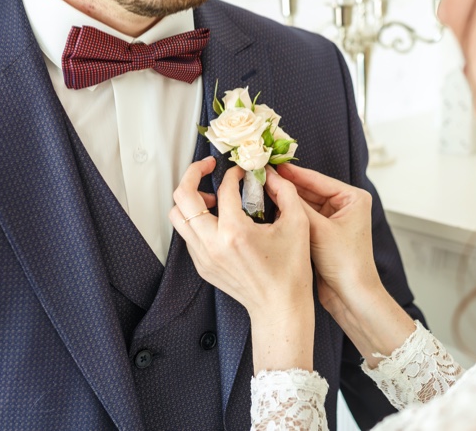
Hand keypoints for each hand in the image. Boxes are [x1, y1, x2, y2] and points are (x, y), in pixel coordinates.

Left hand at [169, 158, 314, 371]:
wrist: (280, 308)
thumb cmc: (291, 269)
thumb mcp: (298, 224)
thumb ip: (285, 191)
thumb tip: (271, 173)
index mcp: (234, 232)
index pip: (224, 188)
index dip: (234, 173)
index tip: (244, 172)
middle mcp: (212, 244)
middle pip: (182, 197)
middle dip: (193, 174)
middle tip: (208, 167)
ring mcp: (203, 256)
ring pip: (177, 217)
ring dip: (191, 199)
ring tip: (212, 197)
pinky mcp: (202, 265)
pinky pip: (187, 234)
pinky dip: (196, 219)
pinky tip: (218, 219)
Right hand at [276, 163, 415, 365]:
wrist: (352, 296)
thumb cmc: (345, 263)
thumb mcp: (318, 229)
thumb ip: (297, 205)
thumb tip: (276, 183)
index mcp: (353, 198)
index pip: (317, 179)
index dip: (292, 172)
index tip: (271, 164)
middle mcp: (345, 205)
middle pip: (309, 190)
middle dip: (287, 186)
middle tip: (261, 176)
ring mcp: (334, 220)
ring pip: (304, 204)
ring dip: (286, 200)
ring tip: (261, 190)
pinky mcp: (324, 234)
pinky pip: (303, 219)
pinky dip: (289, 215)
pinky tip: (270, 209)